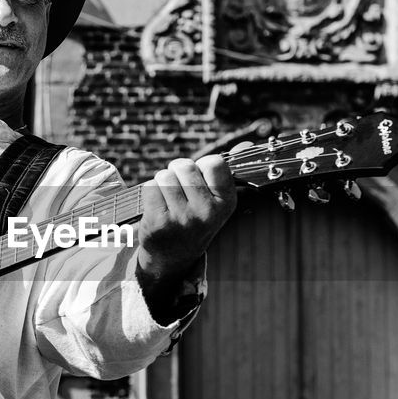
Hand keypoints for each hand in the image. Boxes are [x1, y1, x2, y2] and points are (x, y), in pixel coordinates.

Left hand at [137, 155, 236, 281]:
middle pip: (185, 166)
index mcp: (227, 203)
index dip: (202, 166)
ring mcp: (183, 219)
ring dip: (162, 183)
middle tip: (180, 192)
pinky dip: (150, 193)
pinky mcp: (159, 223)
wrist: (172, 256)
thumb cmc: (195, 217)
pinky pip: (150, 187)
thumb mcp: (217, 199)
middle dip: (178, 173)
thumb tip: (247, 142)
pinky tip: (158, 208)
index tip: (201, 181)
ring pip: (165, 176)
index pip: (214, 162)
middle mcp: (207, 212)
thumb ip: (227, 170)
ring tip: (169, 201)